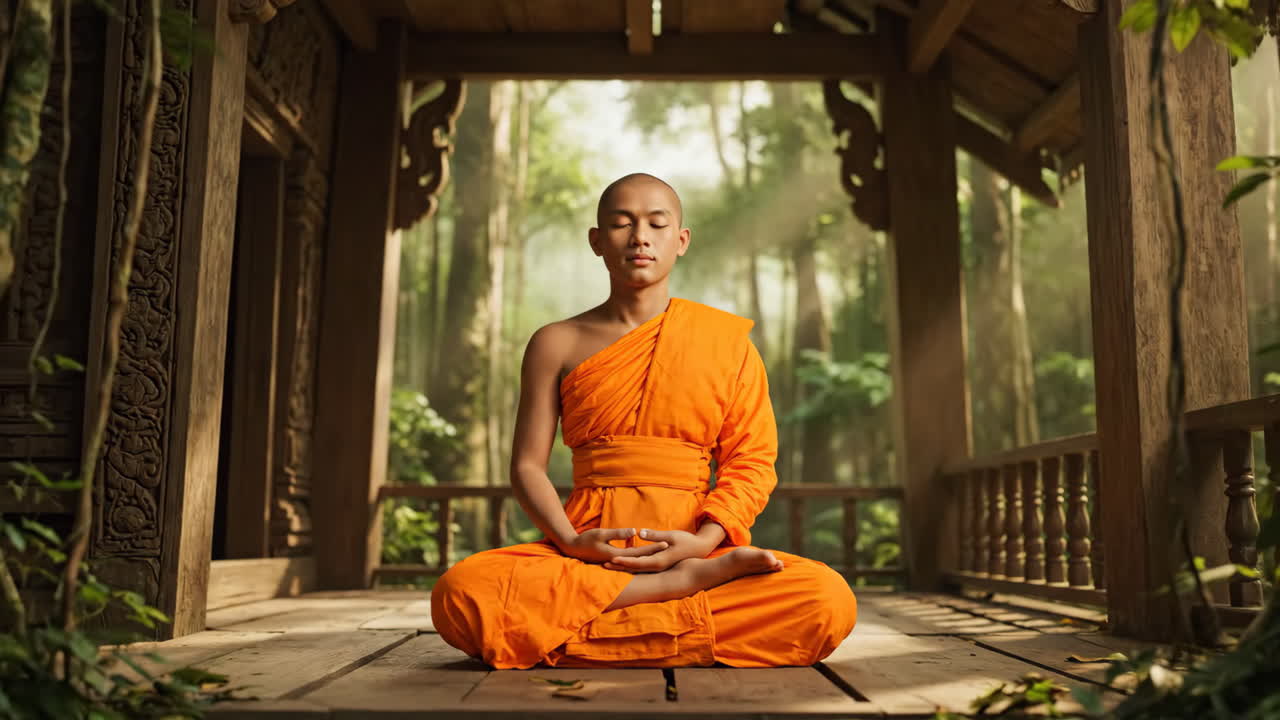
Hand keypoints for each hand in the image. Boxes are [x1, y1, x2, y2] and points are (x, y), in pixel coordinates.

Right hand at [558, 527, 669, 564]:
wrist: (573, 548)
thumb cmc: (586, 539)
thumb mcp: (601, 534)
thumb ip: (618, 534)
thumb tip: (635, 532)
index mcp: (617, 556)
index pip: (640, 553)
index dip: (654, 547)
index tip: (667, 542)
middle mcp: (618, 562)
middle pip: (641, 558)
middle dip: (655, 552)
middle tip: (670, 547)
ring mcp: (616, 562)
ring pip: (637, 560)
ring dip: (649, 555)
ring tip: (662, 550)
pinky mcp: (614, 560)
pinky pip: (630, 559)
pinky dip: (639, 556)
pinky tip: (645, 551)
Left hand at [602, 529, 716, 572]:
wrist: (701, 549)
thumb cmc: (688, 541)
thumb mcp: (672, 536)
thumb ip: (655, 535)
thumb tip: (640, 533)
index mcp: (659, 561)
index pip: (637, 563)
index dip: (623, 561)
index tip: (610, 559)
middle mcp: (657, 567)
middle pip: (634, 568)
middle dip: (619, 566)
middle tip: (603, 565)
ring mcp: (658, 567)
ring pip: (637, 568)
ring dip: (623, 566)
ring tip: (609, 564)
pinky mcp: (659, 564)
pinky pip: (643, 566)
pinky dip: (632, 564)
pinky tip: (624, 563)